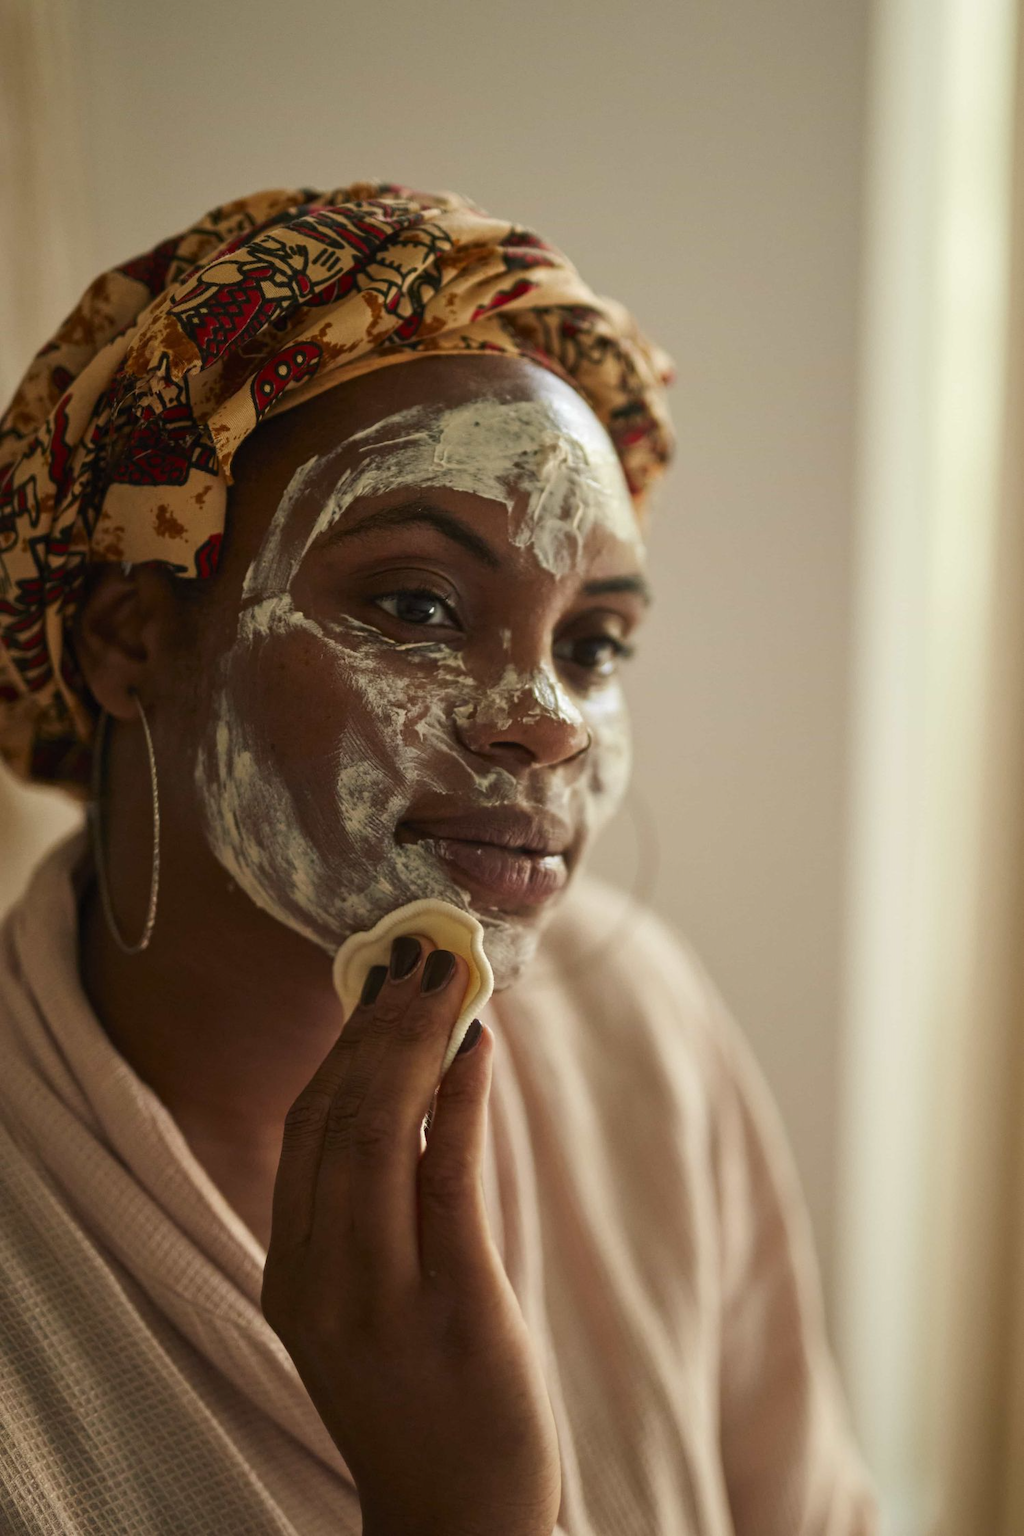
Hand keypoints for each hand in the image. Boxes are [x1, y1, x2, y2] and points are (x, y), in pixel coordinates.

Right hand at [260, 932, 561, 1535]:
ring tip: (448, 982)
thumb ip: (367, 1210)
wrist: (456, 1522)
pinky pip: (448, 1178)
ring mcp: (381, 1296)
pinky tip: (477, 1049)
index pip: (305, 1129)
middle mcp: (320, 1280)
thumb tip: (410, 1089)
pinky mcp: (455, 1306)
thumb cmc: (418, 1397)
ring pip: (380, 1134)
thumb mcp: (363, 1304)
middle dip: (379, 1025)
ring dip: (416, 1044)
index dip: (342, 1045)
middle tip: (418, 956)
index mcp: (291, 1274)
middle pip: (338, 1117)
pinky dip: (460, 1100)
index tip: (377, 981)